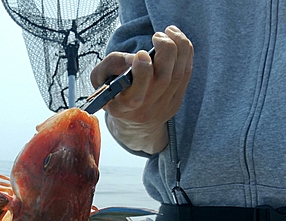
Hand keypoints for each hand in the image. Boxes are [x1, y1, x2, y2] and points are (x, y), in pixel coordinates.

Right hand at [91, 26, 192, 154]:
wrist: (131, 122)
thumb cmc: (113, 95)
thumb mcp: (100, 81)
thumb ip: (110, 65)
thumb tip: (133, 57)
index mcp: (121, 109)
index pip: (135, 97)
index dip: (142, 72)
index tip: (141, 53)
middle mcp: (144, 111)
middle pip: (163, 80)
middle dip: (165, 51)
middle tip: (158, 35)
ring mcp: (162, 108)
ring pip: (178, 74)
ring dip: (178, 47)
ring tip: (169, 32)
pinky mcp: (175, 102)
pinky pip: (186, 74)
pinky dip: (185, 54)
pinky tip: (178, 41)